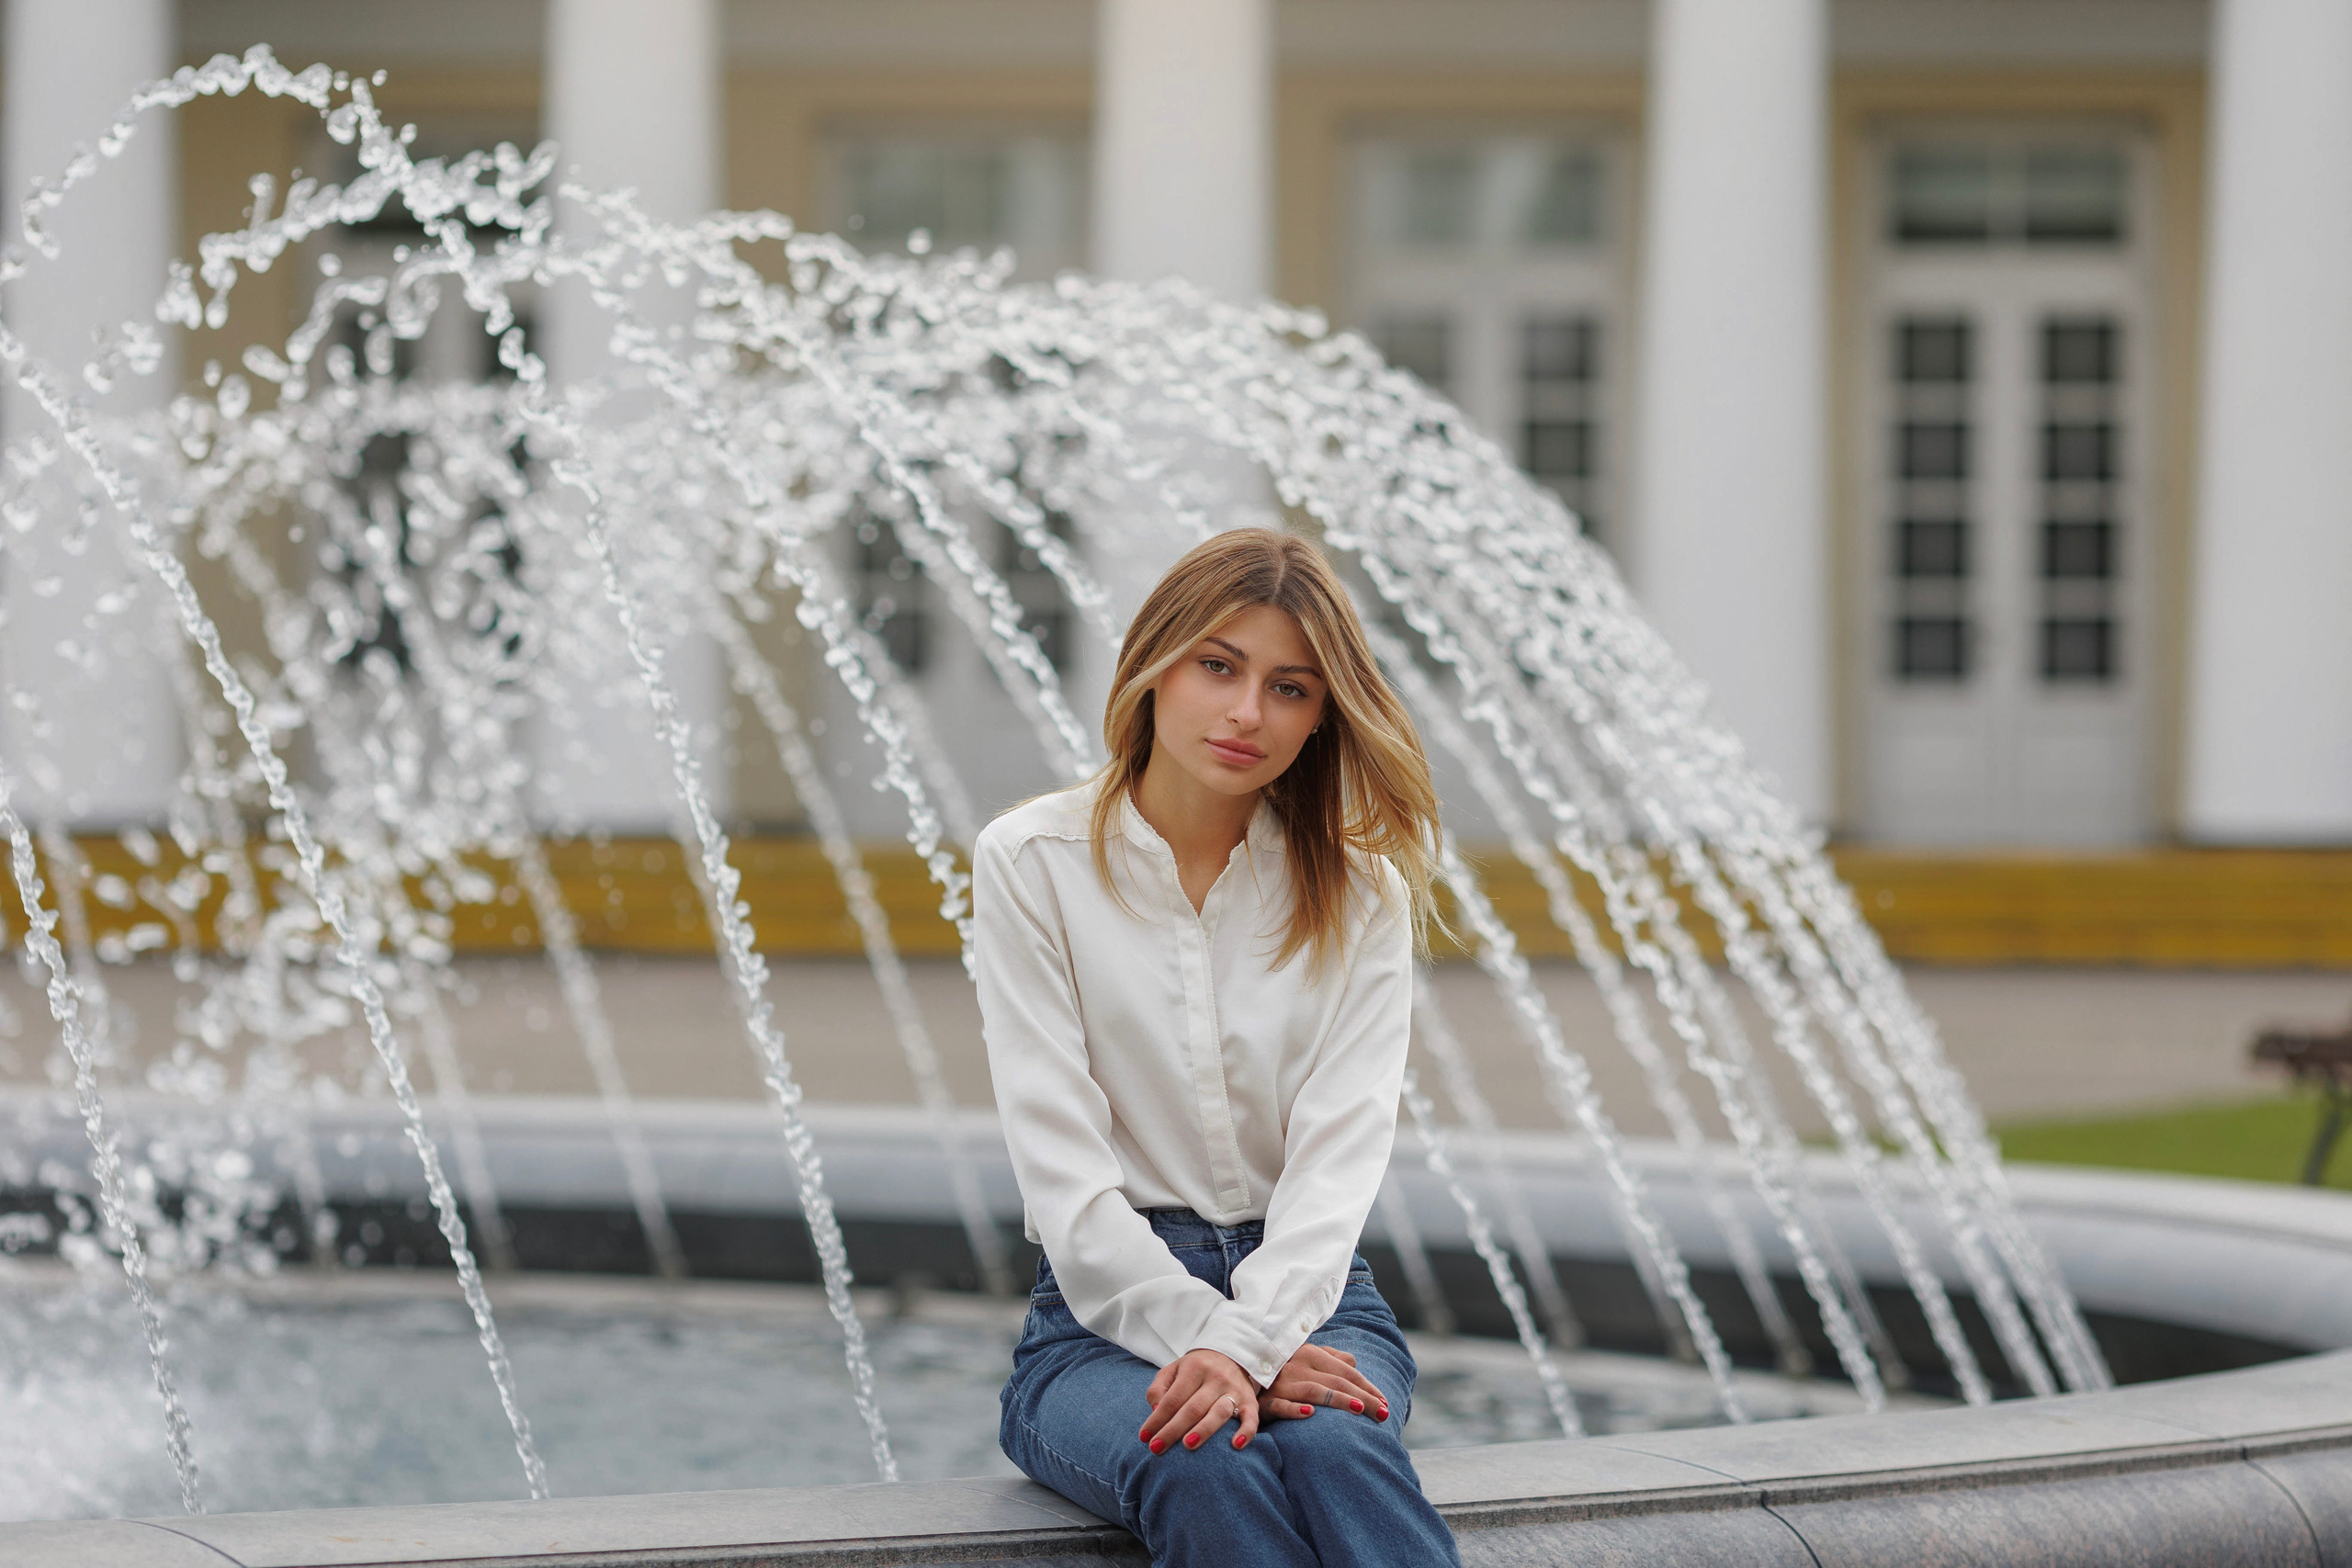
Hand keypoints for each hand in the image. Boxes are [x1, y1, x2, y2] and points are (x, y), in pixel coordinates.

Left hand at [1142, 1348, 1261, 1452]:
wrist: (1231, 1355)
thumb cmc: (1196, 1369)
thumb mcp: (1173, 1370)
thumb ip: (1159, 1388)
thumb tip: (1155, 1411)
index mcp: (1194, 1368)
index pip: (1173, 1398)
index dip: (1157, 1418)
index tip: (1145, 1437)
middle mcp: (1215, 1378)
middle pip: (1192, 1408)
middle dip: (1173, 1430)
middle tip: (1157, 1448)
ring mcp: (1234, 1390)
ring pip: (1219, 1412)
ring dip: (1203, 1430)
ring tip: (1187, 1446)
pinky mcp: (1250, 1401)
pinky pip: (1251, 1418)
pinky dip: (1246, 1432)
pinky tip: (1235, 1446)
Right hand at [1255, 1342, 1389, 1423]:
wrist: (1237, 1372)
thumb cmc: (1278, 1368)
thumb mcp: (1304, 1357)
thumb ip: (1329, 1358)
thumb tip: (1353, 1362)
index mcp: (1309, 1354)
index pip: (1345, 1371)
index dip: (1367, 1386)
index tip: (1385, 1402)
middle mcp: (1297, 1366)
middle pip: (1336, 1381)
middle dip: (1363, 1397)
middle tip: (1384, 1413)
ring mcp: (1280, 1384)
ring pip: (1315, 1391)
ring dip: (1339, 1401)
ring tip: (1361, 1411)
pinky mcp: (1265, 1401)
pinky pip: (1281, 1405)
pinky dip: (1296, 1409)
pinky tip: (1312, 1414)